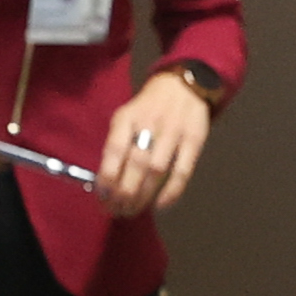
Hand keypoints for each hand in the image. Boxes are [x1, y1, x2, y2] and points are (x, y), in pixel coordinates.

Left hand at [95, 69, 212, 218]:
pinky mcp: (194, 140)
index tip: (101, 197)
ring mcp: (174, 132)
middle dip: (124, 193)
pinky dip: (171, 192)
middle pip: (135, 164)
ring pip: (156, 170)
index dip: (106, 176)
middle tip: (117, 211)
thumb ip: (118, 144)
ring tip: (133, 211)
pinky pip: (182, 171)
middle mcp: (150, 123)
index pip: (114, 149)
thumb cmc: (149, 107)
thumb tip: (106, 183)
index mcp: (128, 117)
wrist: (183, 85)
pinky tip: (160, 205)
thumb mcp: (127, 117)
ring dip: (143, 196)